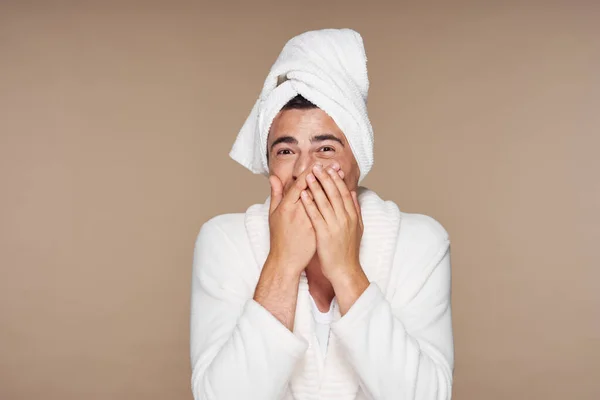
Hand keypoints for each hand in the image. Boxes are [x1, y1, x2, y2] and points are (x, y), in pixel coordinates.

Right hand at [267, 162, 340, 274]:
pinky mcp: (318, 230)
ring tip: (341, 175)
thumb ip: (276, 194)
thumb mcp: (273, 214)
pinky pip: (329, 213)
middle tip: (335, 164)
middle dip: (326, 176)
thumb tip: (274, 176)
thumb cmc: (278, 237)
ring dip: (334, 186)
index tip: (319, 163)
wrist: (286, 260)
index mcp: (286, 206)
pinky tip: (343, 195)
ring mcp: (309, 222)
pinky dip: (336, 203)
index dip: (311, 172)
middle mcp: (298, 212)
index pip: (300, 184)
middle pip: (315, 189)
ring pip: (324, 200)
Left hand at [299, 162, 363, 280]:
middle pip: (334, 193)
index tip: (329, 168)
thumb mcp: (357, 228)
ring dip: (316, 186)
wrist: (345, 270)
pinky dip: (309, 203)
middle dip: (325, 178)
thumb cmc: (348, 251)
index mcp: (352, 216)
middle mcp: (345, 218)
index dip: (336, 179)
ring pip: (324, 201)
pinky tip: (303, 194)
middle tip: (317, 165)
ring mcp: (335, 226)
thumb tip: (353, 193)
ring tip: (309, 175)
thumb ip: (355, 209)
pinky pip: (315, 215)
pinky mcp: (324, 234)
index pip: (344, 192)